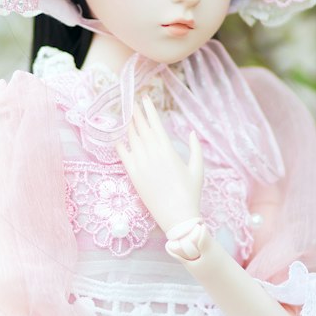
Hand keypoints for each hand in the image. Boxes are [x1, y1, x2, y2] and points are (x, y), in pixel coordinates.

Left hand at [115, 95, 203, 234]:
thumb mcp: (198, 169)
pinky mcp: (134, 176)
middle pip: (141, 128)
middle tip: (132, 103)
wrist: (178, 216)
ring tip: (127, 117)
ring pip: (132, 139)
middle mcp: (153, 154)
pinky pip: (123, 156)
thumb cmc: (190, 193)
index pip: (156, 124)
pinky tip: (118, 138)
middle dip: (137, 114)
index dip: (149, 110)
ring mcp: (141, 165)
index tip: (145, 99)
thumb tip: (192, 133)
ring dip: (129, 126)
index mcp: (169, 150)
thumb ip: (196, 149)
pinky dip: (120, 145)